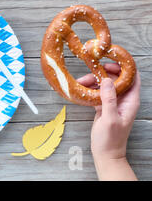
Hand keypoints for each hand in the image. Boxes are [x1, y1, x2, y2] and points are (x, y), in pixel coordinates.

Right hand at [77, 63, 139, 179]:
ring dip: (93, 81)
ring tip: (81, 82)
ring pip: (104, 84)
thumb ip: (109, 99)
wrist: (105, 153)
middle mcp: (123, 100)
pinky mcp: (104, 106)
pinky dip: (89, 89)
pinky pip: (97, 92)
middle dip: (103, 72)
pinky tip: (81, 89)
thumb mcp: (110, 118)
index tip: (110, 61)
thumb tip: (106, 80)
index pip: (132, 78)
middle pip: (116, 79)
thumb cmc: (111, 139)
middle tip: (91, 70)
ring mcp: (113, 102)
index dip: (124, 67)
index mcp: (130, 101)